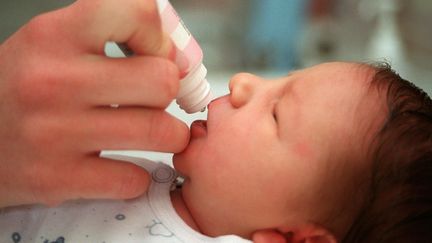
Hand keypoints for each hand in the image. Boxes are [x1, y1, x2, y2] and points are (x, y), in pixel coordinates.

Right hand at [0, 0, 188, 207]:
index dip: (159, 36)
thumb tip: (179, 57)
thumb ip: (113, 38)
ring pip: (161, 132)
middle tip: (151, 100)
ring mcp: (54, 133)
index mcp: (54, 35)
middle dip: (168, 92)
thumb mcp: (56, 45)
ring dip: (167, 135)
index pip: (137, 13)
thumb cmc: (25, 87)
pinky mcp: (56, 179)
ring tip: (147, 132)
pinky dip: (137, 176)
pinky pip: (134, 180)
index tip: (154, 55)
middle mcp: (52, 80)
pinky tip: (121, 167)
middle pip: (162, 81)